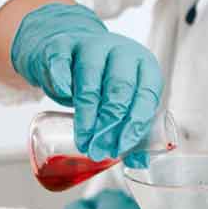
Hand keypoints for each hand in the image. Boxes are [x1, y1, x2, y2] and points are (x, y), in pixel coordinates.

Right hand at [10, 3, 162, 162]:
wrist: (68, 55)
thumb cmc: (101, 82)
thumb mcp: (122, 102)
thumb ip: (130, 129)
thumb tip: (138, 163)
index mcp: (144, 65)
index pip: (146, 94)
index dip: (134, 123)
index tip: (121, 146)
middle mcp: (121, 51)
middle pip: (119, 88)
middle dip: (109, 124)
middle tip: (100, 149)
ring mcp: (91, 46)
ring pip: (90, 80)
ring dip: (87, 114)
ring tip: (84, 140)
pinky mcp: (62, 46)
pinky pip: (61, 63)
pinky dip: (62, 81)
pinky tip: (64, 97)